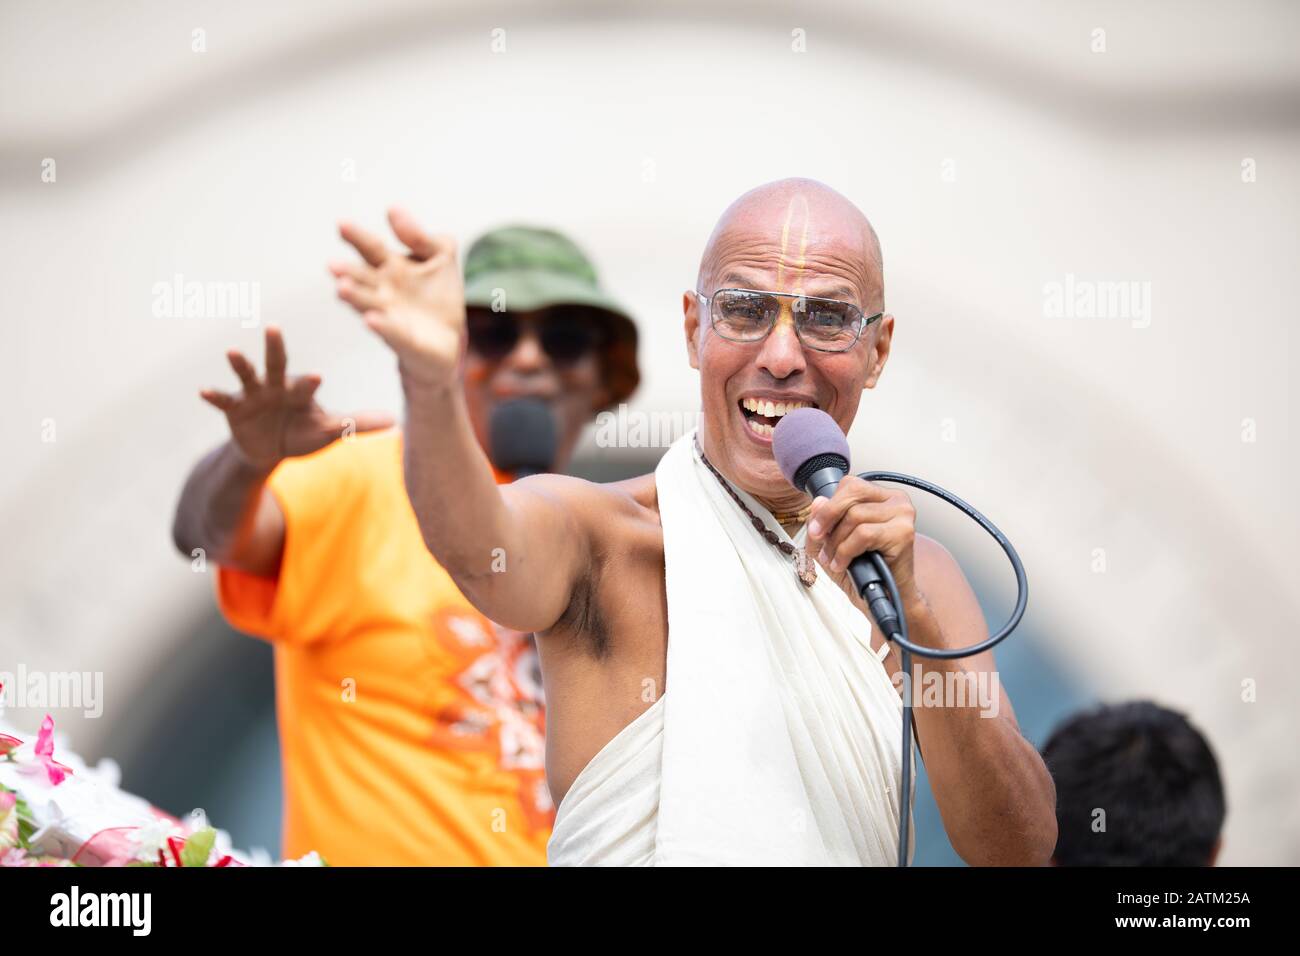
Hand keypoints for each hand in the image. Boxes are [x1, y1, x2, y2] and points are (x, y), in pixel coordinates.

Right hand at [200, 326, 393, 470]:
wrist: (270, 449)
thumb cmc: (304, 433)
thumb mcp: (330, 432)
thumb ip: (358, 425)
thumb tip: (396, 422)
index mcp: (301, 391)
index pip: (308, 384)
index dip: (311, 383)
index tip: (318, 377)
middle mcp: (277, 386)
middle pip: (277, 363)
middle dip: (275, 346)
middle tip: (274, 326)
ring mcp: (254, 395)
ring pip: (248, 375)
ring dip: (239, 363)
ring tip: (231, 351)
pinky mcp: (234, 408)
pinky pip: (223, 400)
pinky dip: (214, 395)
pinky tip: (202, 390)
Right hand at [331, 207, 465, 388]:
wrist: (449, 338)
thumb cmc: (438, 295)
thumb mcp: (440, 256)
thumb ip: (420, 236)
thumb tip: (393, 209)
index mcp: (390, 266)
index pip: (371, 248)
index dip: (356, 237)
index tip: (341, 224)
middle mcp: (382, 290)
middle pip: (362, 278)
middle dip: (347, 272)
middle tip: (332, 265)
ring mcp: (389, 315)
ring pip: (368, 304)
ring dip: (355, 296)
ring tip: (341, 289)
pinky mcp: (402, 339)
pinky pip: (390, 331)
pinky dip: (380, 325)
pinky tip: (371, 320)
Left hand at [805, 476, 919, 609]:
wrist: (886, 598)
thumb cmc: (864, 570)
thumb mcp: (832, 543)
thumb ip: (821, 522)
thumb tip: (818, 503)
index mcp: (882, 497)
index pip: (850, 485)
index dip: (828, 506)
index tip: (816, 528)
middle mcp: (896, 501)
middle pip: (851, 495)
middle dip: (828, 520)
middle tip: (819, 540)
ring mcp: (902, 515)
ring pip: (855, 516)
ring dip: (836, 542)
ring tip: (834, 559)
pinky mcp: (903, 533)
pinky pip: (863, 534)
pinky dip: (846, 551)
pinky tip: (843, 564)